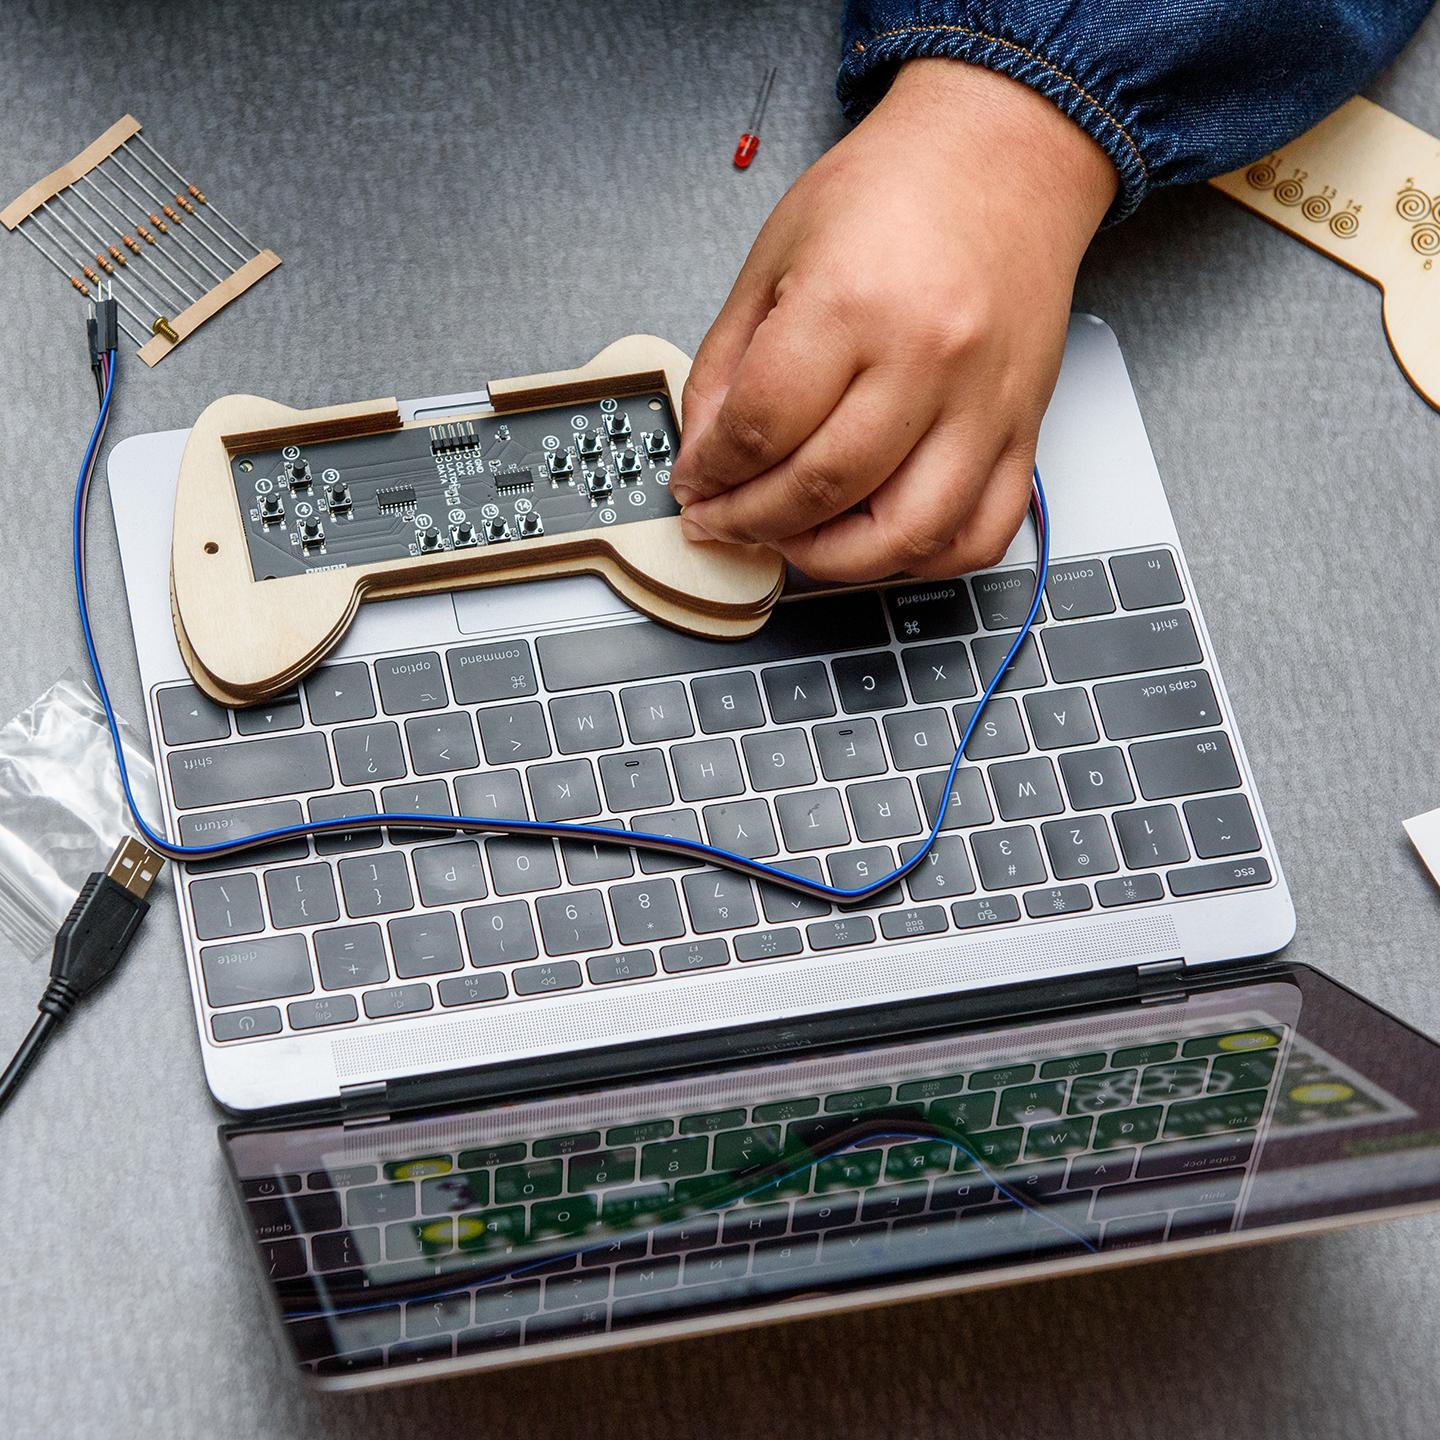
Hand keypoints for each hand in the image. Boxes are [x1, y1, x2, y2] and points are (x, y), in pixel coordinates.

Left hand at [668, 59, 1116, 581]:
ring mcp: (984, 404)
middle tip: (721, 519)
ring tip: (792, 539)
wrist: (1003, 156)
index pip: (760, 429)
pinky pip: (980, 534)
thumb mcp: (776, 257)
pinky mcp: (1023, 429)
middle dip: (749, 522)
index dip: (710, 472)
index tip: (693, 483)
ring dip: (831, 560)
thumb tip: (705, 455)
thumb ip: (728, 365)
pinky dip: (923, 559)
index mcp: (853, 303)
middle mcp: (928, 360)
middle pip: (820, 489)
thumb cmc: (894, 192)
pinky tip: (877, 540)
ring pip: (905, 535)